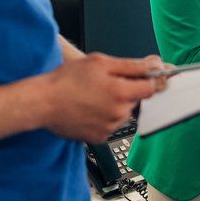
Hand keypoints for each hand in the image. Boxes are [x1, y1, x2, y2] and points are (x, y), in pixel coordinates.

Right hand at [41, 54, 166, 142]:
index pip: (151, 87)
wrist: (43, 102)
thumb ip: (132, 65)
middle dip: (126, 91)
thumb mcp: (100, 63)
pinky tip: (89, 108)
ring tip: (93, 96)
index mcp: (121, 93)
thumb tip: (156, 64)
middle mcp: (118, 113)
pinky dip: (104, 117)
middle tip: (105, 83)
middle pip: (136, 100)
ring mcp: (110, 127)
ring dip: (115, 105)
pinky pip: (111, 125)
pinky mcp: (100, 137)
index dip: (147, 80)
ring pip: (123, 113)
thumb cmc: (67, 80)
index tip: (140, 77)